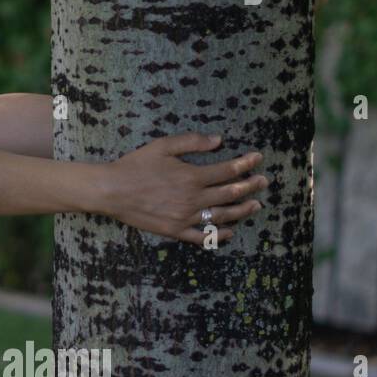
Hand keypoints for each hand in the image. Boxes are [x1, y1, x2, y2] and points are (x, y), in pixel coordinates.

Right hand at [99, 132, 267, 245]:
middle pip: (231, 193)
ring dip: (242, 210)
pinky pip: (203, 236)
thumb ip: (191, 142)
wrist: (112, 190)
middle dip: (251, 186)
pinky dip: (219, 234)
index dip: (246, 163)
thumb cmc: (135, 165)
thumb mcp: (162, 146)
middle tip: (264, 181)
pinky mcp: (175, 230)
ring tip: (256, 205)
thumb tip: (218, 140)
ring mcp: (186, 217)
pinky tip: (230, 231)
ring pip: (223, 215)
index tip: (257, 158)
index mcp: (192, 176)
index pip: (228, 170)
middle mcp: (194, 198)